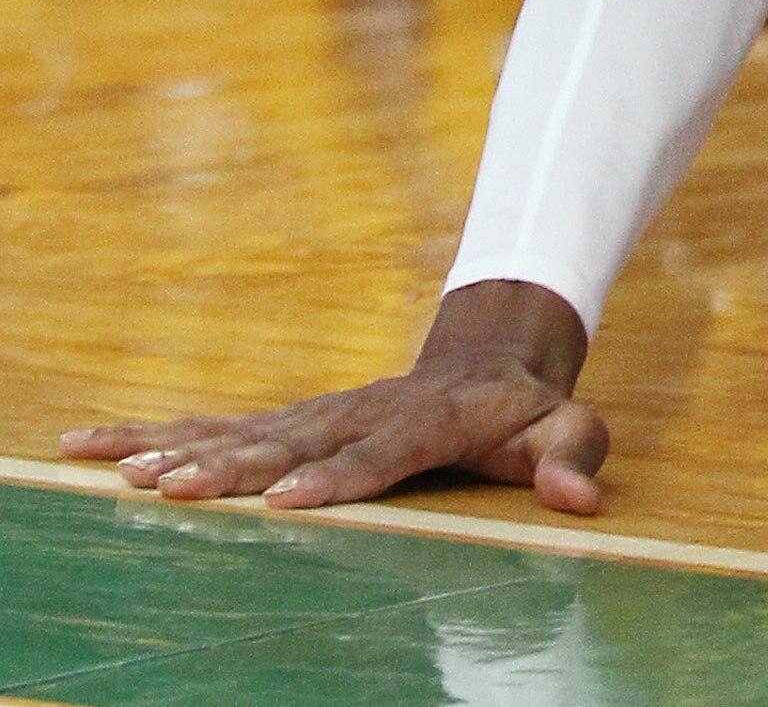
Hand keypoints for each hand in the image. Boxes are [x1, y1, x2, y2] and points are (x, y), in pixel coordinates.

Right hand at [59, 282, 606, 511]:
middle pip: (291, 443)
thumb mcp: (566, 427)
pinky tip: (93, 446)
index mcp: (425, 422)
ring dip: (178, 452)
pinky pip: (215, 426)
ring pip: (241, 432)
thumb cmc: (527, 411)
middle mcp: (360, 413)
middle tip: (171, 488)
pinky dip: (153, 433)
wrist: (492, 360)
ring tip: (119, 472)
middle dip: (231, 467)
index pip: (379, 453)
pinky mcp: (288, 422)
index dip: (338, 477)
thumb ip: (573, 458)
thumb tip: (581, 498)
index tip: (291, 500)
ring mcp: (318, 414)